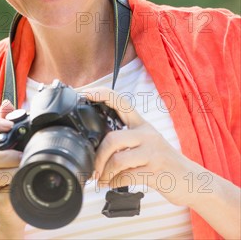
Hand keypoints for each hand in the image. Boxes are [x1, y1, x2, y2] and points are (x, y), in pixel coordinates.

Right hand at [0, 100, 25, 233]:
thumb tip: (7, 103)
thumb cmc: (14, 174)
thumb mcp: (14, 148)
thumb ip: (10, 126)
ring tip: (22, 161)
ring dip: (8, 159)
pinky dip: (11, 175)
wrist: (17, 207)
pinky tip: (20, 176)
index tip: (9, 123)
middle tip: (17, 142)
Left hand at [86, 87, 195, 206]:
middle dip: (98, 157)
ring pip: (118, 160)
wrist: (193, 180)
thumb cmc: (164, 162)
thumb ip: (127, 139)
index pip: (121, 102)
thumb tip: (98, 146)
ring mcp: (153, 153)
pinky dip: (114, 183)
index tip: (86, 94)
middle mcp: (147, 134)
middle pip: (113, 139)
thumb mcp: (148, 143)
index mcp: (142, 124)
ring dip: (105, 174)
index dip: (103, 95)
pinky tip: (111, 185)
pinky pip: (127, 177)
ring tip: (101, 181)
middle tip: (93, 170)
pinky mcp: (156, 172)